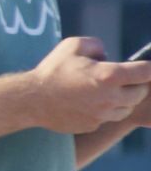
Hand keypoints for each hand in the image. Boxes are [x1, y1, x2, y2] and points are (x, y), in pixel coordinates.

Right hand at [28, 36, 150, 134]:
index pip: (145, 72)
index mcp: (109, 76)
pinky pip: (108, 118)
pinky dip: (105, 110)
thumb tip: (106, 56)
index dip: (148, 68)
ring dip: (123, 99)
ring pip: (126, 108)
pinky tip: (91, 103)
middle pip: (140, 93)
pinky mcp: (93, 125)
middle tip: (126, 79)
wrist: (31, 100)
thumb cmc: (52, 70)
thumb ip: (96, 45)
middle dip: (136, 85)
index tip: (146, 67)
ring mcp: (102, 114)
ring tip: (109, 91)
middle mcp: (110, 97)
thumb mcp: (73, 45)